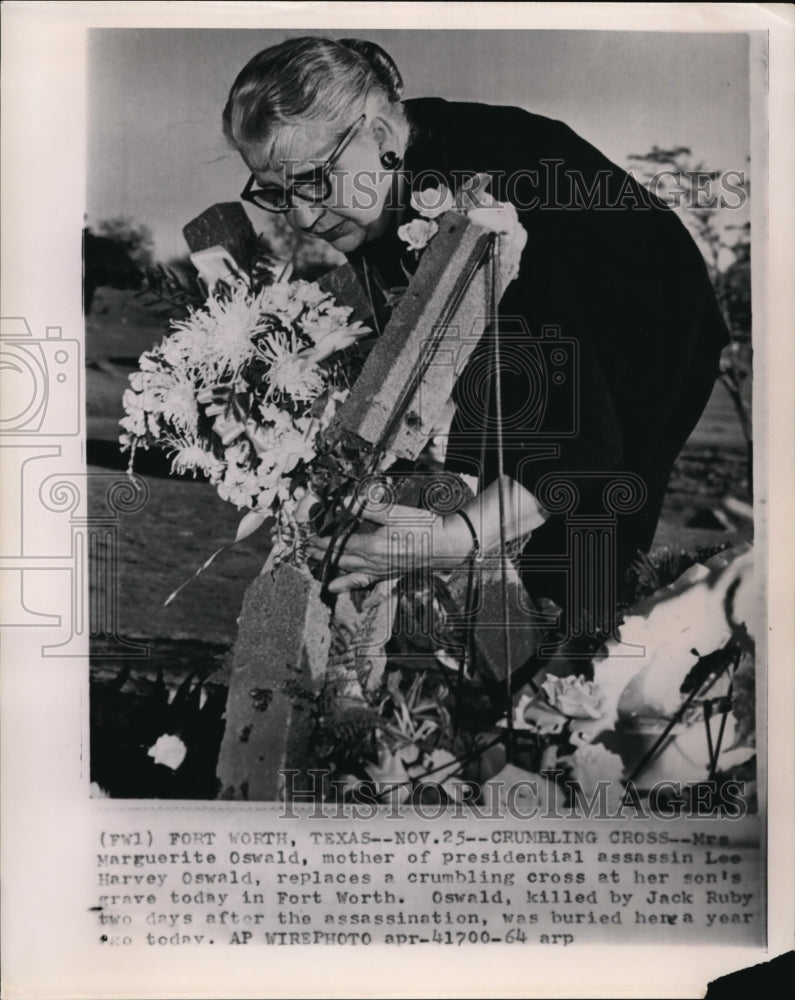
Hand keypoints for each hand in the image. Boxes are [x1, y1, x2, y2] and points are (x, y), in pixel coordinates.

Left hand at [305, 498, 474, 593]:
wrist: (444, 544)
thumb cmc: (422, 527)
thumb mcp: (394, 511)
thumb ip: (368, 507)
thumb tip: (346, 502)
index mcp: (372, 546)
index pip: (340, 546)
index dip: (323, 544)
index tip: (311, 541)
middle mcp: (374, 562)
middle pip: (342, 561)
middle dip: (323, 558)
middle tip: (309, 554)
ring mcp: (383, 571)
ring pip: (354, 575)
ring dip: (337, 575)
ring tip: (326, 581)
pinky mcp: (391, 574)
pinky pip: (371, 584)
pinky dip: (360, 588)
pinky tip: (356, 595)